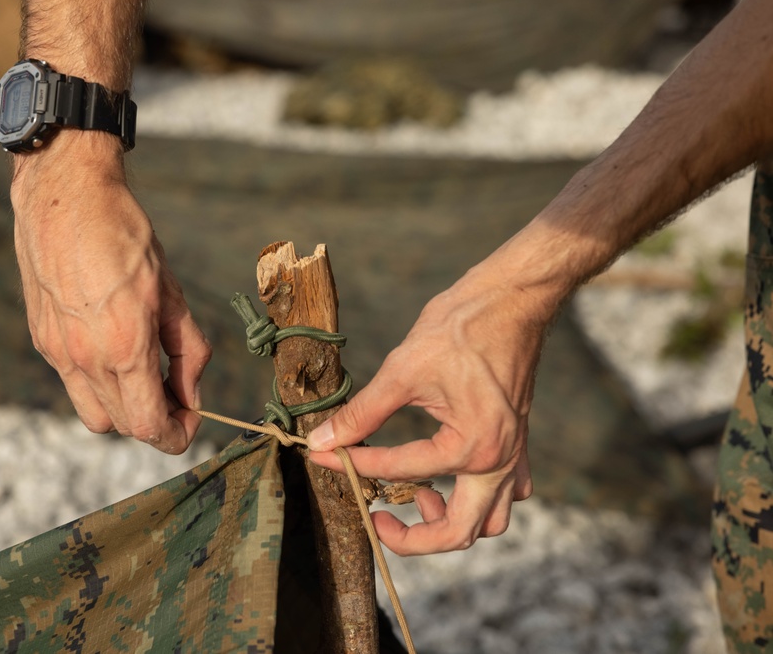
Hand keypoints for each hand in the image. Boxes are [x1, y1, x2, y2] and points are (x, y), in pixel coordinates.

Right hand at [11, 132, 210, 453]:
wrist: (65, 196)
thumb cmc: (126, 237)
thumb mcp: (171, 292)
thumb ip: (187, 350)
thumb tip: (193, 394)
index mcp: (125, 347)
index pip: (150, 426)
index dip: (177, 434)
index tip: (191, 420)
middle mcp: (86, 358)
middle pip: (125, 426)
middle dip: (157, 422)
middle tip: (177, 396)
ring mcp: (58, 352)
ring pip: (95, 414)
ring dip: (125, 409)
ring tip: (146, 376)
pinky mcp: (42, 340)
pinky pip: (74, 385)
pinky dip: (100, 384)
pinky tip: (116, 350)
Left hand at [307, 268, 552, 553]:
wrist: (512, 298)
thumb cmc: (461, 327)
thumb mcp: (402, 369)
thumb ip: (362, 413)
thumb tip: (322, 439)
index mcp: (472, 447)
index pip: (400, 471)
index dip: (352, 463)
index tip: (322, 454)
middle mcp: (499, 462)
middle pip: (458, 533)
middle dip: (412, 538)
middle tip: (375, 517)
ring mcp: (513, 455)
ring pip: (488, 521)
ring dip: (450, 522)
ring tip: (414, 496)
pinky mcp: (516, 443)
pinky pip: (504, 492)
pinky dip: (476, 498)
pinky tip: (445, 476)